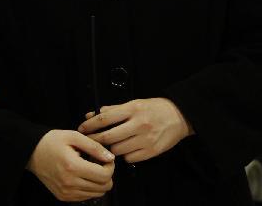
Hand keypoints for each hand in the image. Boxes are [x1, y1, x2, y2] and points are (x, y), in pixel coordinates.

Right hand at [26, 130, 114, 201]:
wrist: (32, 152)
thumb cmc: (51, 141)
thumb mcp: (73, 136)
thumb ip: (94, 147)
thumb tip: (110, 157)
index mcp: (73, 166)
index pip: (104, 176)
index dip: (111, 167)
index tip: (106, 158)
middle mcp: (69, 183)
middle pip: (103, 187)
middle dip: (107, 174)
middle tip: (100, 163)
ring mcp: (66, 192)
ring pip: (97, 194)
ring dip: (99, 182)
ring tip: (90, 168)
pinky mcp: (63, 197)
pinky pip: (86, 197)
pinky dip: (90, 187)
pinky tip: (83, 175)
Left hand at [78, 98, 192, 162]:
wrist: (179, 116)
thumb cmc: (154, 108)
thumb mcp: (134, 103)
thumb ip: (113, 110)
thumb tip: (92, 114)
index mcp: (133, 109)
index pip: (105, 118)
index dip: (90, 125)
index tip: (82, 128)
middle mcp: (139, 124)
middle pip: (109, 137)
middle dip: (95, 140)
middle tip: (88, 141)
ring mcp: (145, 139)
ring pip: (118, 150)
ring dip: (111, 148)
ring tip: (112, 144)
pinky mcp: (151, 151)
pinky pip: (129, 158)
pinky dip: (125, 155)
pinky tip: (127, 148)